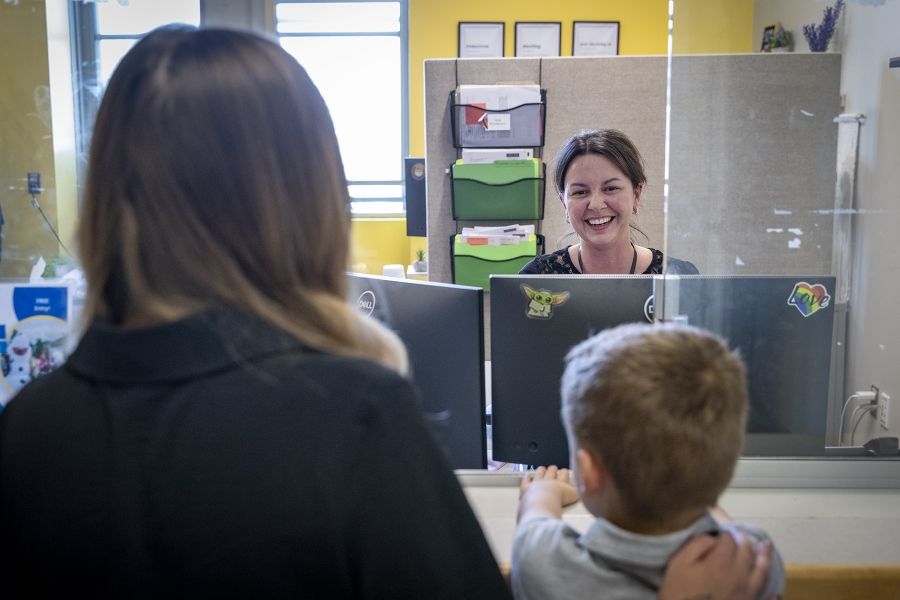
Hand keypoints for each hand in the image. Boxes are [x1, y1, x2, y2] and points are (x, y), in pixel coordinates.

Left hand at [520, 465, 579, 504]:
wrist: (544, 502)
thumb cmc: (558, 501)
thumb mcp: (574, 497)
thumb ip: (580, 493)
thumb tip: (587, 492)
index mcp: (561, 483)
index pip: (564, 475)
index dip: (564, 472)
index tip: (565, 471)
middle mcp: (549, 480)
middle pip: (551, 472)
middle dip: (552, 469)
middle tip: (553, 467)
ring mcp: (537, 483)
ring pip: (539, 473)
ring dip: (541, 470)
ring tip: (542, 468)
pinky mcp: (527, 487)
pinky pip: (526, 480)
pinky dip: (527, 477)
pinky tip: (527, 476)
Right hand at [658, 532, 772, 599]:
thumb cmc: (678, 593)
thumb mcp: (679, 563)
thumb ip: (697, 545)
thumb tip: (714, 538)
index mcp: (722, 562)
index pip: (729, 540)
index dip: (724, 534)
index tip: (720, 533)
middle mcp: (740, 576)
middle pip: (747, 552)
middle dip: (744, 540)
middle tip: (741, 535)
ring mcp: (747, 594)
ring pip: (761, 572)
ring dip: (764, 557)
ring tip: (766, 546)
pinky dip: (772, 597)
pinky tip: (775, 593)